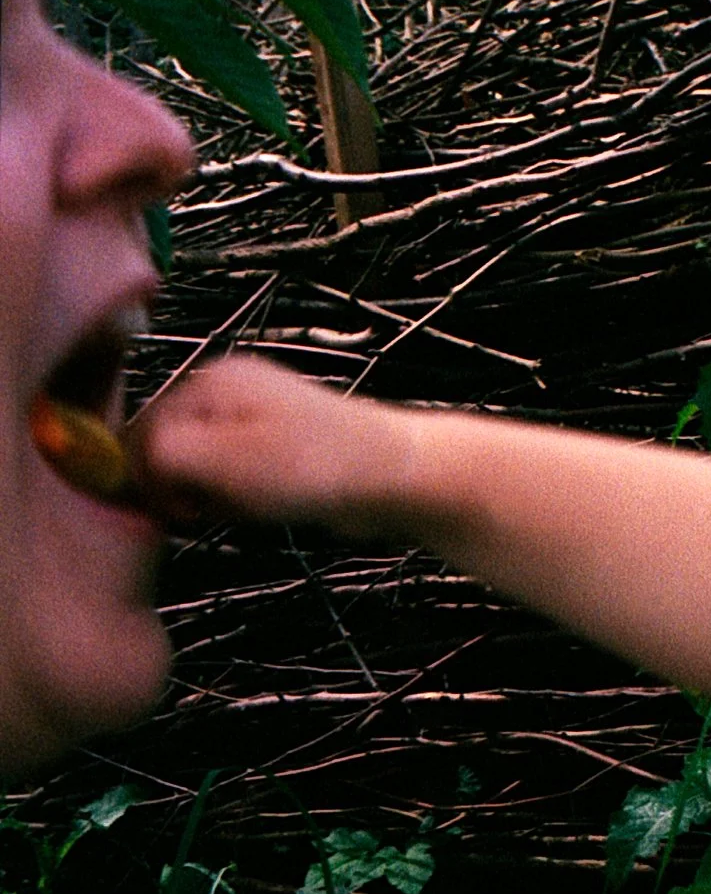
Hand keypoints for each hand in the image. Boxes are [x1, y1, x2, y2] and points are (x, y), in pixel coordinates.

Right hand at [134, 354, 414, 534]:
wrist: (399, 478)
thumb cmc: (317, 466)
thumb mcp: (224, 460)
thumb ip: (162, 456)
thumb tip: (129, 467)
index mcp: (212, 382)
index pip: (142, 429)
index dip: (146, 476)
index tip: (175, 509)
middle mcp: (230, 392)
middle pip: (168, 448)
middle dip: (182, 487)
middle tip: (214, 510)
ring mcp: (256, 419)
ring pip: (200, 470)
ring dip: (211, 498)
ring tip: (247, 507)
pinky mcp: (278, 451)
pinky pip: (233, 481)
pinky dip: (238, 501)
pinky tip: (263, 510)